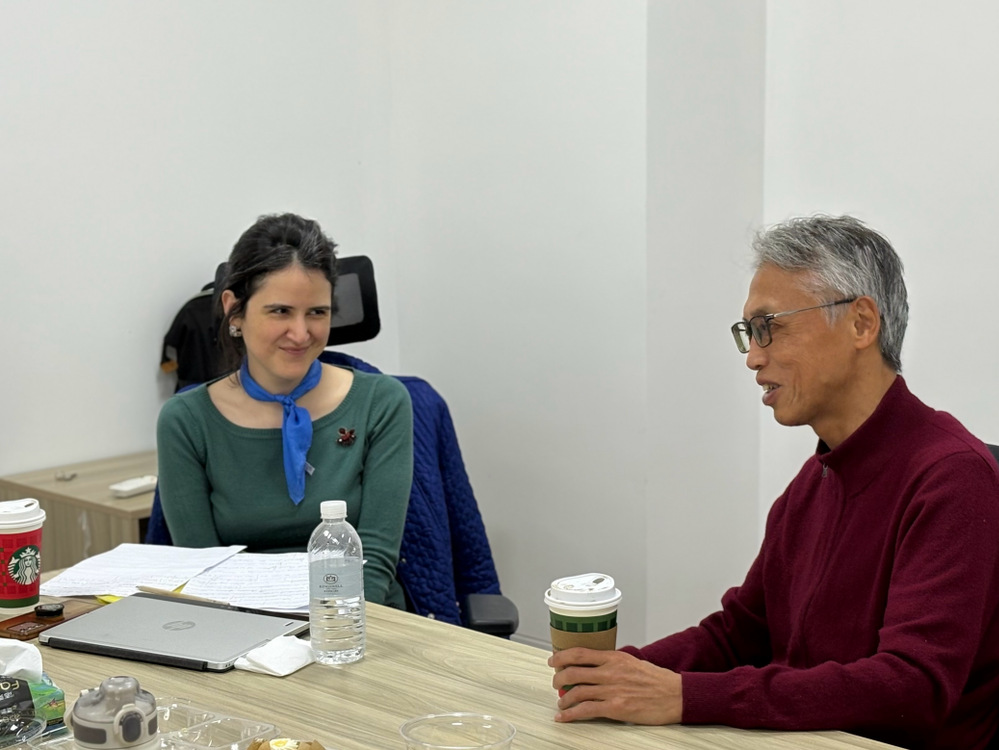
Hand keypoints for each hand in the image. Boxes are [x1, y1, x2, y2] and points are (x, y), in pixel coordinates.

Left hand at [548, 647, 681, 724]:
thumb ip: (613, 662)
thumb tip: (595, 664)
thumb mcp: (632, 662)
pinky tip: (563, 717)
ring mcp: (612, 690)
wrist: (675, 695)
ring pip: (576, 692)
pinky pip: (586, 710)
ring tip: (561, 702)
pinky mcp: (615, 708)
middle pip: (573, 672)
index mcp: (614, 658)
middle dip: (558, 677)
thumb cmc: (657, 680)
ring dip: (563, 698)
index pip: (580, 653)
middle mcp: (610, 672)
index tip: (552, 660)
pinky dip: (570, 714)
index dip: (561, 656)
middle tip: (555, 682)